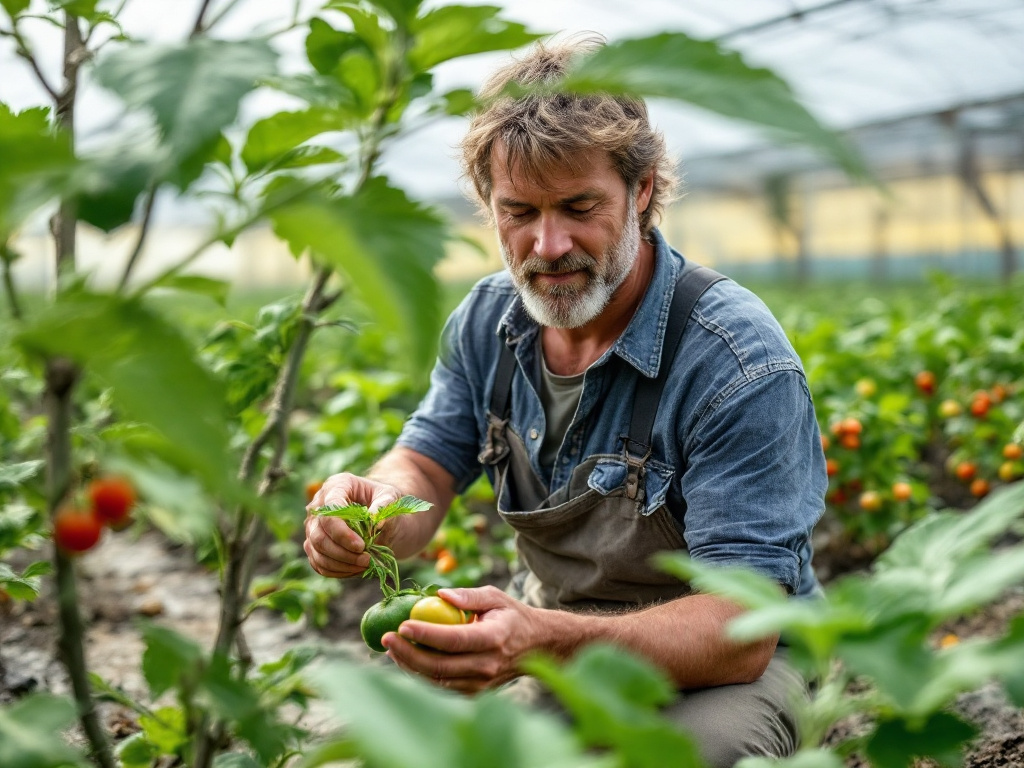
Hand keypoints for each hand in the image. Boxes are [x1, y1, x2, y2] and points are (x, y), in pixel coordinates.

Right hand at [303, 472, 402, 578]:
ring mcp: (314, 525)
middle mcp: (319, 504)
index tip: (362, 546)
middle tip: (366, 559)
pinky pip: (318, 562)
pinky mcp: (315, 544)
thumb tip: (377, 522)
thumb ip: (385, 505)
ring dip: (340, 563)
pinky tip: (356, 569)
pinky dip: (337, 570)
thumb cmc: (385, 501)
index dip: (342, 532)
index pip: (329, 512)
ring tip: (364, 564)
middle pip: (318, 534)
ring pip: (316, 550)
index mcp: (337, 485)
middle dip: (342, 552)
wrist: (382, 513)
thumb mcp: (391, 497)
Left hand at [382, 585, 544, 693]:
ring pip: (437, 681)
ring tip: (391, 648)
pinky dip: (421, 675)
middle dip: (408, 654)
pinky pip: (441, 687)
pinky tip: (407, 659)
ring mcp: (481, 684)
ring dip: (410, 666)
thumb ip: (468, 595)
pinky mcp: (474, 693)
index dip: (426, 635)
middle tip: (386, 638)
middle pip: (440, 666)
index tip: (402, 625)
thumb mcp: (495, 597)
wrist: (536, 646)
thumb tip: (439, 594)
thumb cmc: (511, 616)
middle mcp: (487, 665)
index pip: (454, 640)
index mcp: (494, 638)